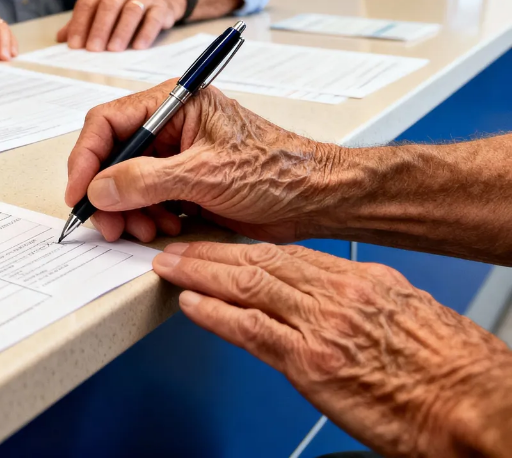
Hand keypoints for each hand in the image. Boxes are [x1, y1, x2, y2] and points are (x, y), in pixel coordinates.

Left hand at [57, 0, 184, 51]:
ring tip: (113, 50)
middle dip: (99, 29)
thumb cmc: (124, 3)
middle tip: (93, 49)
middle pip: (108, 6)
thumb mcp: (102, 6)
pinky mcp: (161, 6)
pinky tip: (137, 46)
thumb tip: (61, 38)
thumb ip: (83, 20)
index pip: (87, 2)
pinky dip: (145, 33)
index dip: (79, 24)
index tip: (75, 45)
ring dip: (121, 32)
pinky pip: (152, 19)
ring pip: (130, 11)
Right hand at [65, 84, 337, 242]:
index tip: (79, 193)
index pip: (109, 121)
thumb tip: (99, 189)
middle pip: (114, 154)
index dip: (87, 157)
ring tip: (144, 229)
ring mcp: (177, 154)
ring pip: (127, 180)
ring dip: (127, 209)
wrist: (318, 199)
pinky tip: (163, 227)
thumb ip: (146, 180)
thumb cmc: (277, 170)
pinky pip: (147, 197)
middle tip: (109, 224)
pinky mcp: (185, 181)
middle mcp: (170, 124)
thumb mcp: (206, 174)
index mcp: (174, 103)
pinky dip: (146, 215)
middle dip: (108, 191)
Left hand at [154, 241, 511, 457]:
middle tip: (178, 245)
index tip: (219, 244)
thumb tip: (338, 297)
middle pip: (258, 260)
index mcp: (359, 280)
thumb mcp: (408, 312)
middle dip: (211, 251)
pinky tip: (190, 304)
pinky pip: (249, 329)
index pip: (286, 254)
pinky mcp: (312, 362)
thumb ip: (364, 300)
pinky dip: (214, 314)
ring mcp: (320, 325)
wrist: (478, 406)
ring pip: (246, 284)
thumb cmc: (453, 368)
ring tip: (170, 267)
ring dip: (201, 273)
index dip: (244, 247)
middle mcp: (335, 294)